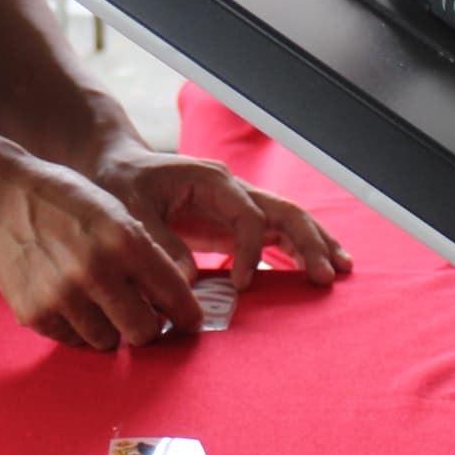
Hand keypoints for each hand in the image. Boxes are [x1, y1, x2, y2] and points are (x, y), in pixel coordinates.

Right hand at [0, 152, 204, 350]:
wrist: (3, 199)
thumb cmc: (67, 204)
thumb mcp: (116, 213)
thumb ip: (145, 255)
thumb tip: (172, 304)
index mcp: (124, 240)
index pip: (172, 295)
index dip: (187, 314)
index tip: (189, 321)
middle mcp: (95, 271)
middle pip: (144, 332)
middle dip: (149, 327)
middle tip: (144, 317)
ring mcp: (62, 296)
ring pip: (108, 342)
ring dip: (110, 328)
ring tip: (98, 303)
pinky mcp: (35, 313)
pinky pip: (72, 339)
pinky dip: (76, 327)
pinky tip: (69, 300)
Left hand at [93, 147, 350, 288]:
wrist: (114, 170)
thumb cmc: (119, 185)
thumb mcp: (129, 211)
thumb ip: (159, 241)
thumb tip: (188, 278)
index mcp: (210, 180)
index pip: (248, 215)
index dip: (251, 250)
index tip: (242, 284)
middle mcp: (231, 188)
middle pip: (283, 210)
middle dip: (309, 241)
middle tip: (327, 275)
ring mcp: (236, 204)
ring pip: (287, 220)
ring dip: (314, 244)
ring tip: (340, 271)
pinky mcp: (232, 222)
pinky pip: (274, 234)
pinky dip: (297, 250)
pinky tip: (317, 269)